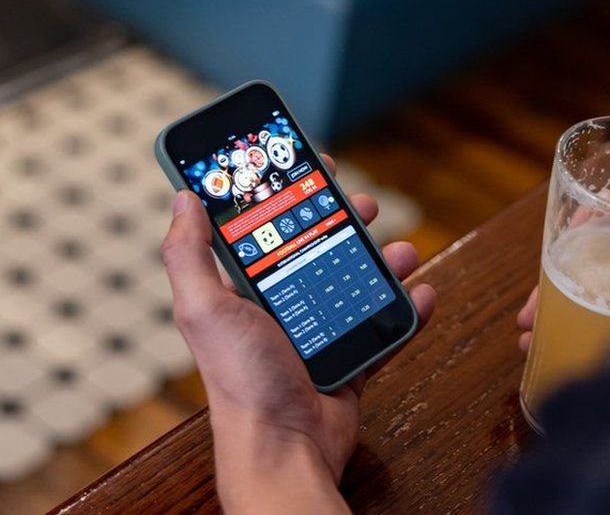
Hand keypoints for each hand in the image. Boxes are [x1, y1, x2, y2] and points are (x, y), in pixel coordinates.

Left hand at [161, 155, 435, 512]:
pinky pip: (385, 326)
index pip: (266, 230)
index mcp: (246, 292)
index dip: (287, 196)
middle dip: (344, 222)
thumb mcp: (204, 310)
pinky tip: (422, 293)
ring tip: (403, 252)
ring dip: (385, 263)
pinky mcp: (351, 359)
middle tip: (362, 204)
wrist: (287, 445)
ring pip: (358, 283)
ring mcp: (320, 333)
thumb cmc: (242, 382)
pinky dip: (408, 310)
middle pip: (319, 249)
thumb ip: (189, 255)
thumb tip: (183, 198)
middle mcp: (283, 308)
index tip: (308, 166)